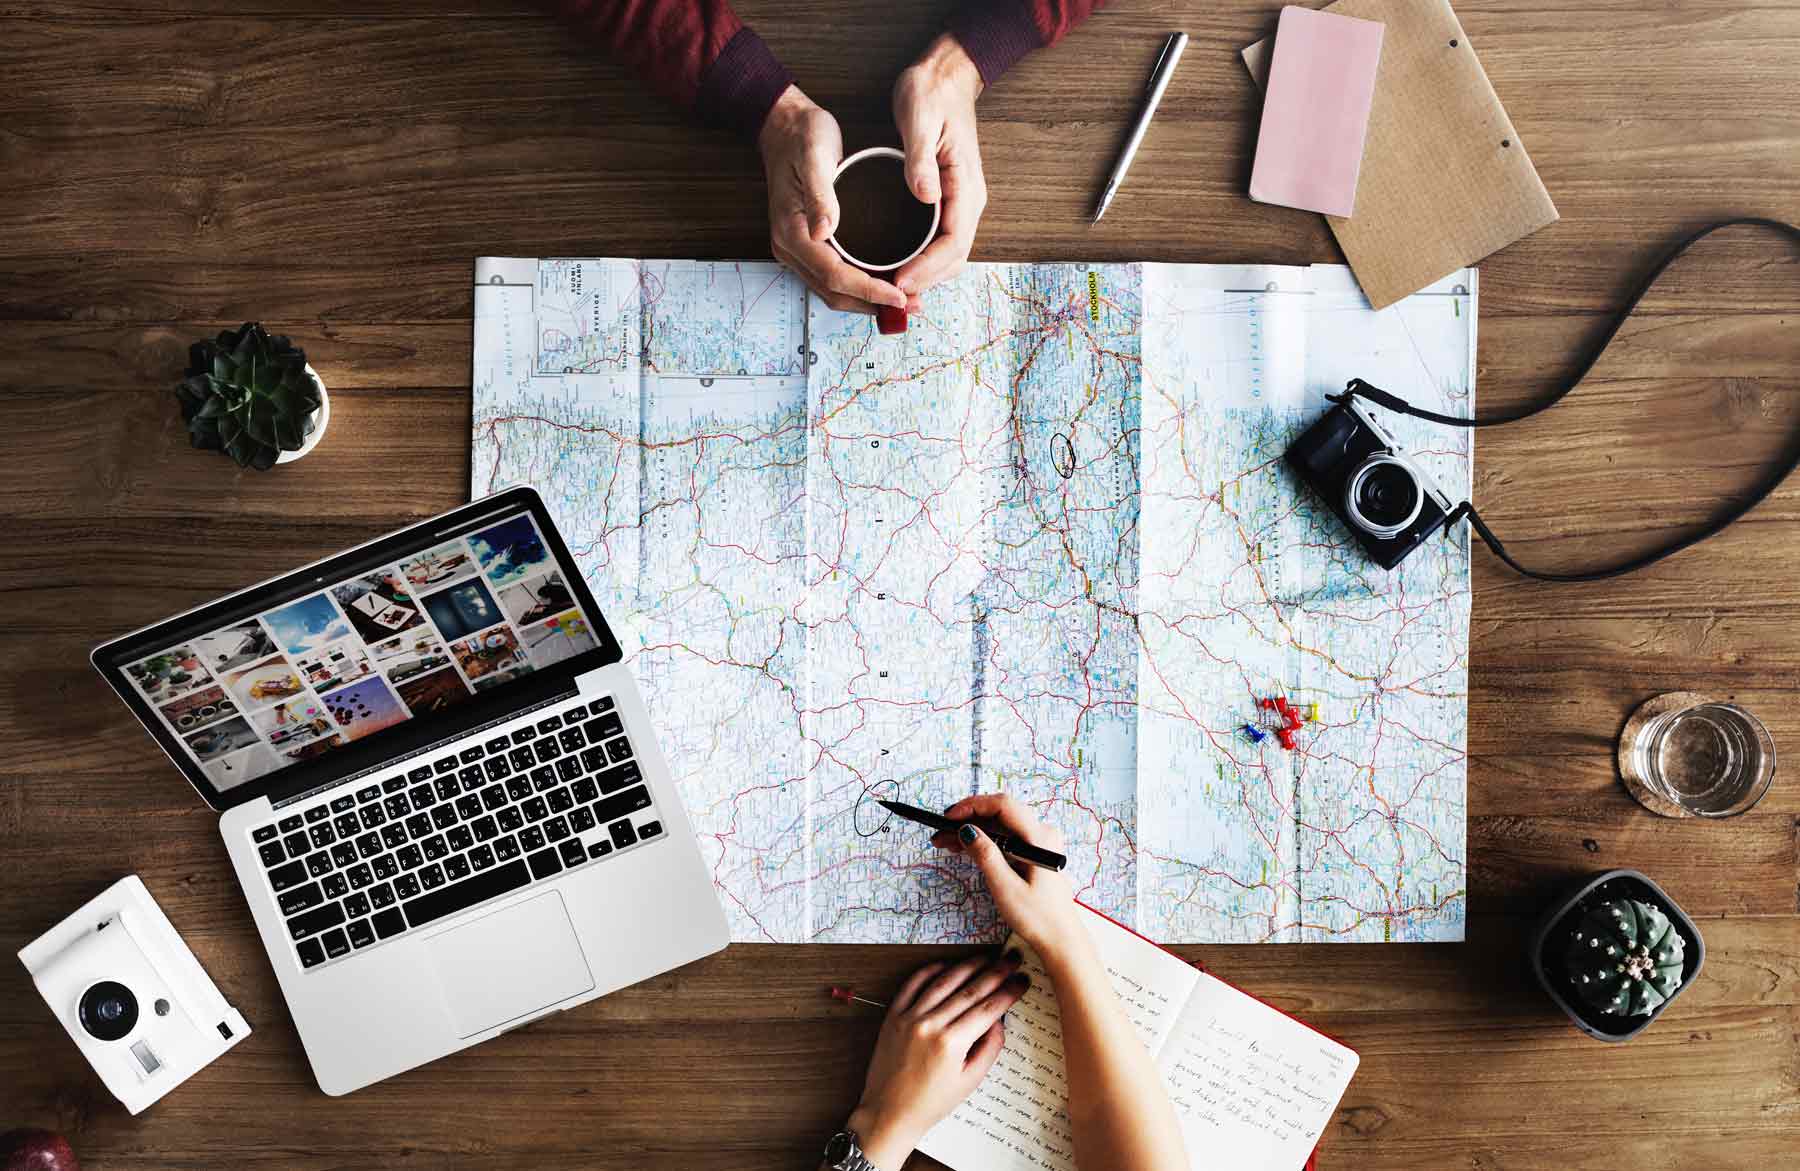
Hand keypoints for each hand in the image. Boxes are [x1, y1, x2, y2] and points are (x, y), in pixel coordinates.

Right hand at [759, 85, 910, 316]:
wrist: (783, 126)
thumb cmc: (802, 137)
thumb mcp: (814, 156)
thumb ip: (820, 194)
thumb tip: (825, 230)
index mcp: (792, 231)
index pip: (834, 274)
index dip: (869, 290)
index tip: (899, 295)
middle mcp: (790, 247)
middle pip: (834, 292)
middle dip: (873, 303)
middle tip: (912, 305)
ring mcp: (796, 249)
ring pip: (833, 290)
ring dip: (867, 300)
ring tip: (904, 301)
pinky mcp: (806, 245)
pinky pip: (832, 277)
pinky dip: (858, 287)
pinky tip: (883, 283)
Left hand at [845, 954, 1029, 1169]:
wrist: (889, 1112)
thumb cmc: (930, 1102)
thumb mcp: (970, 1081)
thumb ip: (989, 1048)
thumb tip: (999, 1019)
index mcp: (951, 1043)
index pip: (988, 1008)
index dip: (1009, 992)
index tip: (1022, 981)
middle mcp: (930, 1025)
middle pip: (970, 989)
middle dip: (996, 972)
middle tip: (1012, 960)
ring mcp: (909, 1017)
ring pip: (944, 981)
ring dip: (967, 965)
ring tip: (986, 958)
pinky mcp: (893, 1015)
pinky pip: (913, 984)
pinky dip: (930, 971)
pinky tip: (946, 964)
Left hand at [891, 33, 986, 297]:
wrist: (946, 76)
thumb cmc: (931, 93)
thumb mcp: (920, 119)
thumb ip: (921, 160)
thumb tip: (925, 196)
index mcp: (966, 186)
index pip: (953, 242)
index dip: (927, 268)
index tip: (900, 281)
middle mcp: (969, 200)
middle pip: (954, 258)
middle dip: (925, 281)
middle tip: (891, 296)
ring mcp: (961, 202)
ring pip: (949, 254)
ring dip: (926, 276)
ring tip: (893, 290)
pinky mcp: (949, 200)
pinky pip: (941, 241)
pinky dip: (924, 261)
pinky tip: (901, 267)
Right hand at [933, 794, 1083, 955]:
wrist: (1060, 938)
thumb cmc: (1038, 918)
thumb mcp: (1006, 888)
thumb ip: (986, 855)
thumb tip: (966, 830)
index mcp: (1040, 838)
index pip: (1002, 806)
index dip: (972, 806)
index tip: (948, 817)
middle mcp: (1042, 834)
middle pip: (1000, 813)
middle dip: (968, 819)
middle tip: (940, 832)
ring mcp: (1039, 842)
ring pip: (1000, 825)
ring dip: (973, 830)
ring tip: (946, 842)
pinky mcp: (1034, 852)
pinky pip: (1006, 837)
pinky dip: (985, 840)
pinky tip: (965, 848)